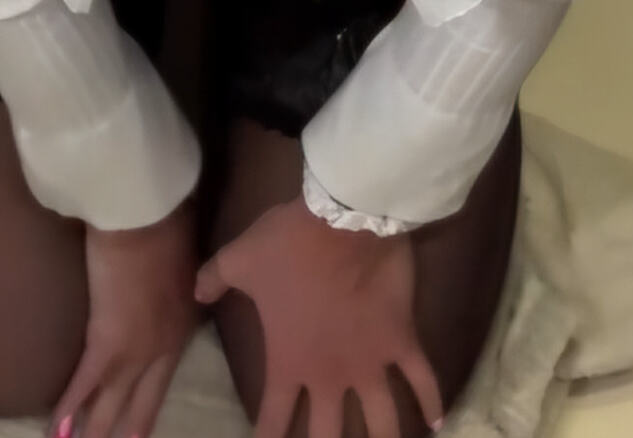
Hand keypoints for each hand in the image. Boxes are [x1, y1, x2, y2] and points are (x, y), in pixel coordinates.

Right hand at [48, 194, 202, 437]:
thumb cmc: (166, 220)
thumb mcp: (181, 255)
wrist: (148, 215)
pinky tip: (56, 431)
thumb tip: (159, 277)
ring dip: (94, 430)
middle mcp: (164, 346)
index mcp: (183, 323)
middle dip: (125, 429)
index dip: (146, 408)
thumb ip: (174, 277)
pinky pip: (84, 383)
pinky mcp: (106, 341)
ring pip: (111, 401)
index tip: (137, 431)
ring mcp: (136, 349)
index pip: (162, 379)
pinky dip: (68, 408)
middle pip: (141, 401)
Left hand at [194, 198, 442, 437]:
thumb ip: (214, 278)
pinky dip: (433, 403)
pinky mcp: (402, 340)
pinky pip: (423, 380)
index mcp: (290, 362)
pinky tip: (436, 424)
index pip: (274, 422)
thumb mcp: (239, 258)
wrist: (343, 217)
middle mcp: (331, 376)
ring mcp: (371, 362)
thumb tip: (196, 293)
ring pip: (383, 421)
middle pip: (329, 435)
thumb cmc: (289, 242)